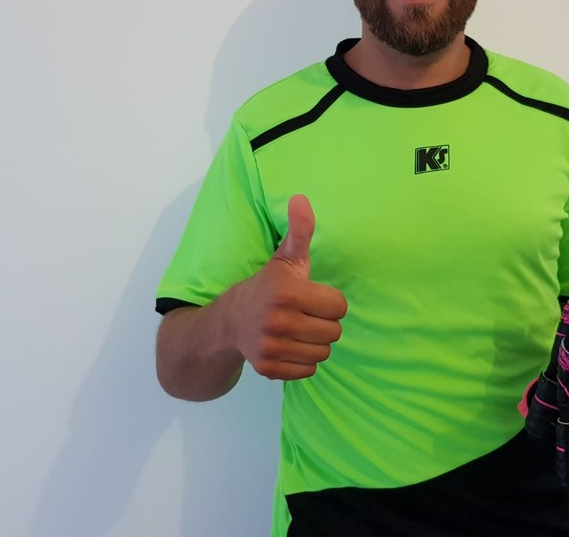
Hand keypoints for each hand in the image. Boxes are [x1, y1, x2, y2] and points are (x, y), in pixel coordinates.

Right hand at [224, 194, 346, 379]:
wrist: (229, 321)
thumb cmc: (268, 286)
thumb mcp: (285, 257)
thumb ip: (300, 231)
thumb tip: (301, 198)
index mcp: (286, 291)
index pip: (339, 306)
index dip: (329, 301)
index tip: (312, 296)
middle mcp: (277, 321)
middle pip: (334, 332)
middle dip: (324, 322)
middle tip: (305, 314)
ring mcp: (270, 347)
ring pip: (324, 352)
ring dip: (315, 342)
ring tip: (297, 329)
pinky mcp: (268, 368)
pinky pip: (308, 370)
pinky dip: (303, 360)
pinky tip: (289, 345)